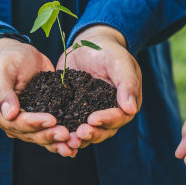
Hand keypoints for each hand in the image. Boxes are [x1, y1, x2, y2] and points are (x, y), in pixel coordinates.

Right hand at [0, 38, 72, 155]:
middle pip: (30, 134)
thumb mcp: (1, 69)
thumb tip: (9, 114)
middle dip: (49, 135)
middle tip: (66, 134)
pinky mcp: (41, 120)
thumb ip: (2, 91)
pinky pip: (51, 132)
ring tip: (73, 143)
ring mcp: (27, 124)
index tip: (51, 119)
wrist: (21, 56)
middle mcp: (12, 123)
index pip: (16, 123)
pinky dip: (62, 140)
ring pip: (42, 137)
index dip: (34, 123)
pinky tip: (75, 144)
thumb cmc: (9, 59)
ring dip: (57, 142)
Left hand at [57, 25, 141, 150]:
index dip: (107, 120)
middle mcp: (110, 113)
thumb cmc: (107, 50)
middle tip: (78, 134)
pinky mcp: (75, 111)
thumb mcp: (119, 62)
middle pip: (104, 130)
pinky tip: (55, 135)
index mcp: (125, 103)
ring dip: (79, 138)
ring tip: (67, 140)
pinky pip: (71, 125)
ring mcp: (91, 113)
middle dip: (92, 134)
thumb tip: (131, 109)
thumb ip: (127, 83)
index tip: (93, 120)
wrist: (87, 44)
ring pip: (88, 132)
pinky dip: (65, 131)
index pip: (119, 117)